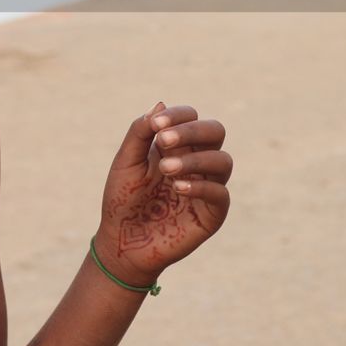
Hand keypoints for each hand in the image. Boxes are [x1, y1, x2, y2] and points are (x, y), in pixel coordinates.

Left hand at [94, 102, 231, 286]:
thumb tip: (160, 104)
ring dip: (194, 159)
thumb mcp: (126, 162)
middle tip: (163, 142)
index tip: (156, 125)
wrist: (122, 241)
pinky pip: (221, 193)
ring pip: (223, 160)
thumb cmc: (122, 199)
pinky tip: (178, 187)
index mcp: (176, 145)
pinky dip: (202, 185)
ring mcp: (207, 186)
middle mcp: (196, 161)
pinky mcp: (212, 214)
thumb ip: (140, 133)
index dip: (178, 115)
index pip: (191, 117)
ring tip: (165, 169)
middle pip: (216, 131)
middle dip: (192, 131)